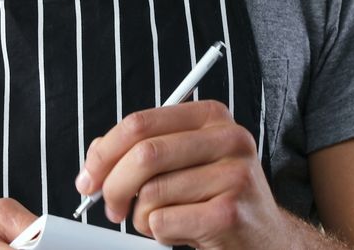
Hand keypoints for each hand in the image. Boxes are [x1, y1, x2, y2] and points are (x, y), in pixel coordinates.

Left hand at [75, 100, 290, 248]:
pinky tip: (180, 231)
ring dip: (142, 216)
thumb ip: (141, 149)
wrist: (264, 236)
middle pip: (144, 154)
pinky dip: (159, 233)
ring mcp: (234, 175)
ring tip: (161, 219)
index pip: (140, 123)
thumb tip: (95, 159)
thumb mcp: (184, 162)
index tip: (89, 176)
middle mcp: (228, 139)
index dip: (104, 152)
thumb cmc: (215, 197)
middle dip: (113, 186)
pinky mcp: (229, 213)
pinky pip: (165, 221)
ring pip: (152, 193)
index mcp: (211, 117)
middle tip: (110, 207)